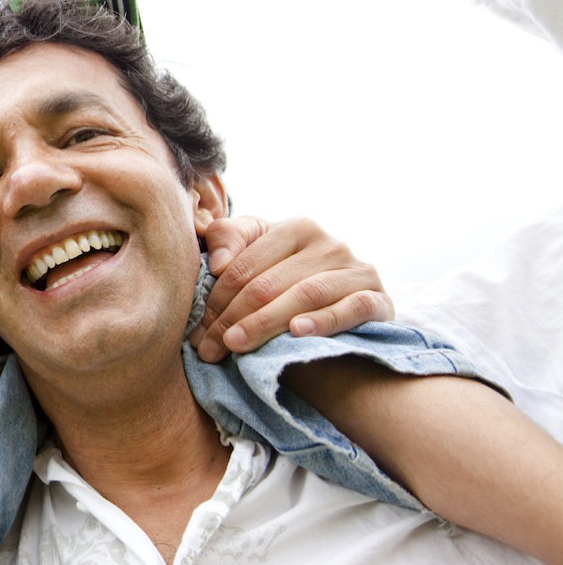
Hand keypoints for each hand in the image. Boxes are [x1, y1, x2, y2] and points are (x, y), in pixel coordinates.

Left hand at [190, 216, 393, 361]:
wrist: (340, 320)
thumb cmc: (286, 288)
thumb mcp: (254, 258)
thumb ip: (228, 241)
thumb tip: (217, 262)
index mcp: (296, 228)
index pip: (245, 264)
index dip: (215, 298)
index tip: (195, 330)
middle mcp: (331, 243)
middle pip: (269, 283)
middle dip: (232, 318)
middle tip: (208, 347)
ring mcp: (357, 270)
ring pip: (304, 294)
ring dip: (265, 323)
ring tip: (236, 345)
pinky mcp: (378, 299)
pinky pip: (350, 308)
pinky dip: (323, 320)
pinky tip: (297, 333)